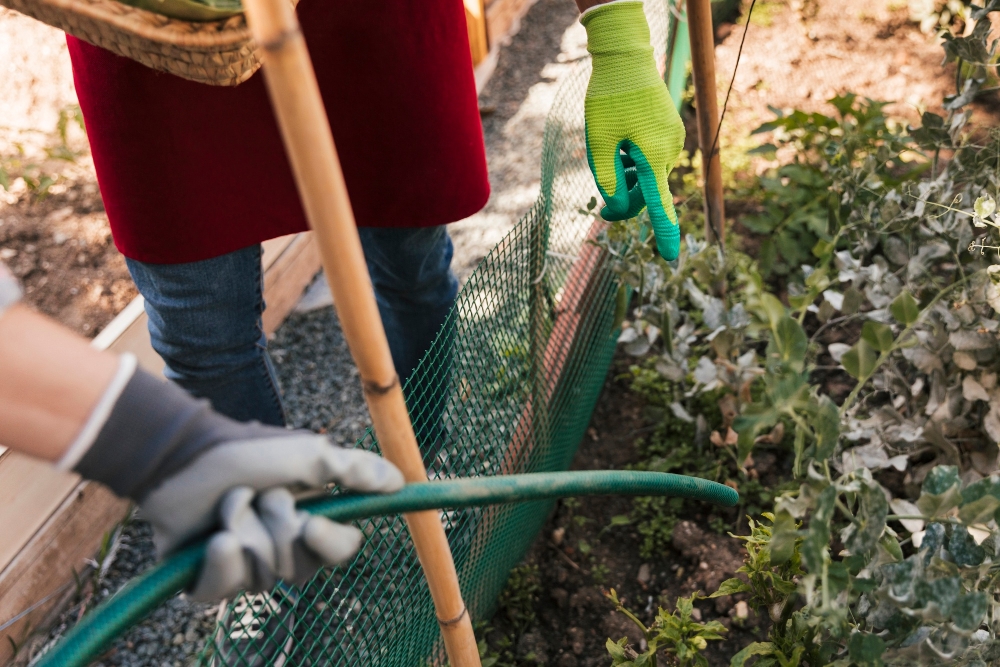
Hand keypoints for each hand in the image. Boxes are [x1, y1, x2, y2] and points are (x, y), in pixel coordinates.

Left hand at [67, 367, 403, 599]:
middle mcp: (280, 546)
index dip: (328, 542)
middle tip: (260, 494)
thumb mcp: (311, 454)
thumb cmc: (249, 450)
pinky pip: (221, 591)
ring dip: (244, 530)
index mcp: (310, 518)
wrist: (185, 454)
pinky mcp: (205, 579)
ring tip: (228, 503)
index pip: (341, 551)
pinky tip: (211, 540)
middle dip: (277, 526)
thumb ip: (355, 469)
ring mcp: (243, 565)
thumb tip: (399, 481)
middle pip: (299, 569)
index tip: (312, 522)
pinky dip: (217, 561)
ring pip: (260, 577)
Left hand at [581, 0, 685, 259]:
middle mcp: (669, 151)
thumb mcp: (598, 141)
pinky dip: (635, 162)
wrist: (627, 57)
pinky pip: (652, 159)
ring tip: (610, 151)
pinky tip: (622, 141)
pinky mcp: (671, 132)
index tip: (669, 256)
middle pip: (647, 192)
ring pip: (648, 176)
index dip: (663, 232)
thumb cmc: (608, 98)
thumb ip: (606, 178)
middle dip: (625, 199)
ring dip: (628, 177)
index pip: (658, 203)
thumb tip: (615, 207)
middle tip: (601, 208)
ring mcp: (673, 140)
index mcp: (651, 155)